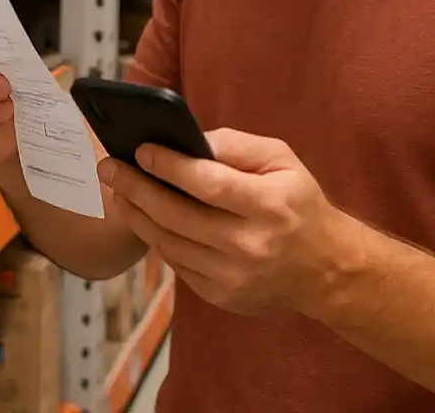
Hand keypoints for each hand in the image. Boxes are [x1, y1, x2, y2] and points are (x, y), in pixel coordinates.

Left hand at [101, 128, 347, 316]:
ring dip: (137, 214)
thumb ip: (236, 145)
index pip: (209, 184)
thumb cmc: (298, 202)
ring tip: (117, 190)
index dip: (170, 166)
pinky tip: (142, 217)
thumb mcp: (281, 159)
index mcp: (269, 206)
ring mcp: (233, 277)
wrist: (324, 268)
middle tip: (109, 167)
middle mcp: (250, 246)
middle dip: (137, 188)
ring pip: (169, 242)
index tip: (140, 150)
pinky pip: (176, 263)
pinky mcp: (221, 296)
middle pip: (178, 215)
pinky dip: (155, 237)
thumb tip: (188, 138)